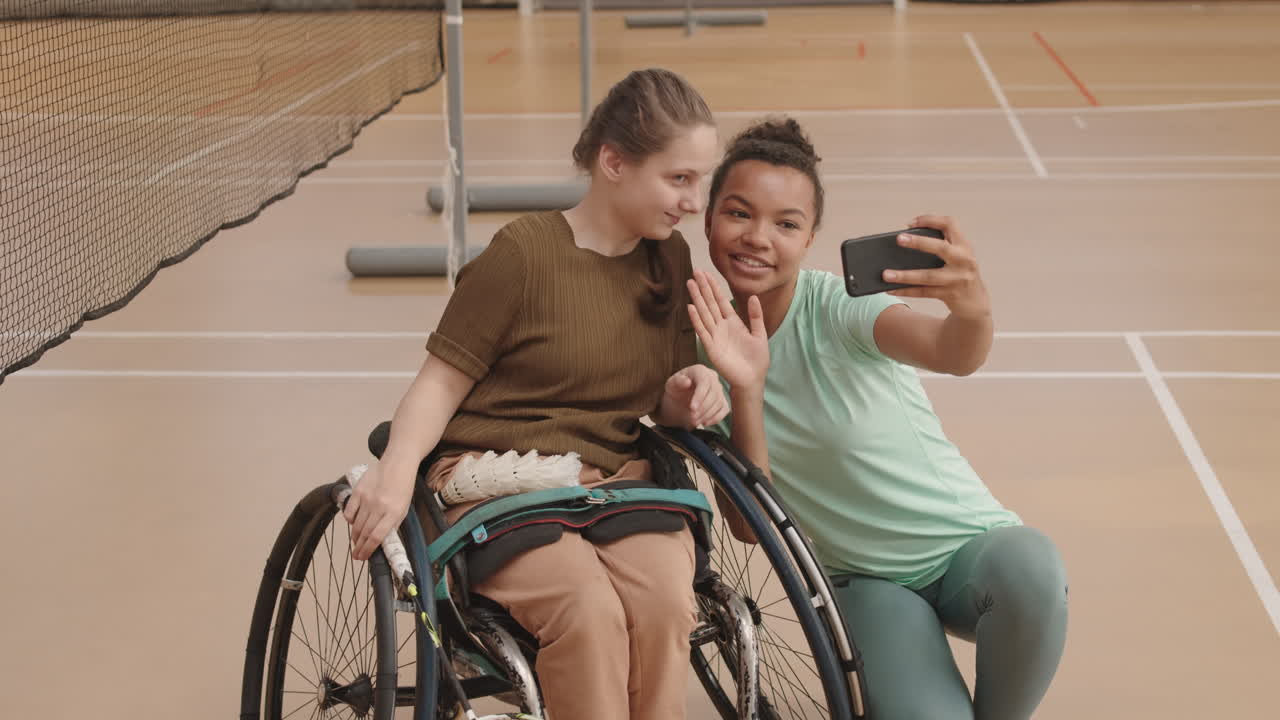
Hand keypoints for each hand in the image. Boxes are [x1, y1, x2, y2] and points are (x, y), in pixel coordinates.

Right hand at [343, 459, 415, 560]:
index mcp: (394, 512)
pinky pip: (349, 511)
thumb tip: (381, 540)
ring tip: (355, 543)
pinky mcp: (358, 491)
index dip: (368, 550)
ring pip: (356, 524)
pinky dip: (349, 520)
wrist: (398, 463)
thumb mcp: (404, 508)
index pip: (376, 537)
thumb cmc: (403, 486)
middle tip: (357, 555)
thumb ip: (393, 524)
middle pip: (364, 533)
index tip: (363, 557)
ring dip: (354, 537)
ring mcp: (367, 498)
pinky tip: (352, 524)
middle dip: (359, 547)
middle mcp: (379, 506)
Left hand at [659, 364, 729, 429]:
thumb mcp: (671, 385)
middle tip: (692, 418)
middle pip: (714, 393)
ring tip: (694, 421)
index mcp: (700, 370)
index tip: (692, 408)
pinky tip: (705, 423)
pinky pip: (724, 409)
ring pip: (719, 402)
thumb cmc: (675, 390)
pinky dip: (716, 418)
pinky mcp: (722, 400)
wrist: (680, 400)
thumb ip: (677, 382)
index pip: (705, 382)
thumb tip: (687, 381)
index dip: (700, 396)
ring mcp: (719, 389)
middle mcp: (712, 377)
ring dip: (707, 415)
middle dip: (703, 408)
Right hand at [687, 270, 768, 390]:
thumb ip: (755, 316)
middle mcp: (721, 327)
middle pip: (709, 303)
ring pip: (704, 313)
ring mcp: (715, 336)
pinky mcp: (712, 348)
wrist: (753, 379)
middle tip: (695, 272)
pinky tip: (691, 308)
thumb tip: (753, 297)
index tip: (706, 274)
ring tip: (690, 284)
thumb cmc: (757, 359)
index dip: (713, 287)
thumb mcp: (759, 334)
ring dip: (697, 299)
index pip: (720, 301)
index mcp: (733, 322)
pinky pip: (703, 331)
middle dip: (702, 288)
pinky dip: (697, 320)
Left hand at [884, 215, 990, 319]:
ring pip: (928, 276)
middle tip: (898, 238)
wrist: (976, 302)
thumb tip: (904, 242)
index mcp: (964, 245)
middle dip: (919, 242)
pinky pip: (924, 292)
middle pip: (940, 248)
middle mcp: (964, 260)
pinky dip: (906, 291)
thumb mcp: (957, 256)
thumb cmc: (958, 273)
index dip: (930, 220)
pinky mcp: (950, 295)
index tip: (911, 223)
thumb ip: (940, 247)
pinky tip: (891, 289)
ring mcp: (958, 279)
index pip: (950, 224)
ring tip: (885, 274)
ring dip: (904, 275)